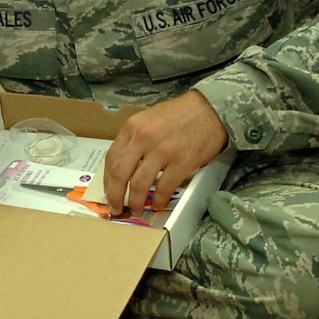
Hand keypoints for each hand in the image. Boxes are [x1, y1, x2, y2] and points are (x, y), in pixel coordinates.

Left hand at [103, 90, 227, 216]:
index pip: (111, 159)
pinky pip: (164, 188)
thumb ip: (135, 140)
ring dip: (136, 202)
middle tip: (116, 209)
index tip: (109, 193)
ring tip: (138, 209)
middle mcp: (143, 138)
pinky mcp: (182, 161)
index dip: (107, 181)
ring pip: (140, 185)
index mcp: (133, 127)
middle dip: (115, 196)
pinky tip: (158, 204)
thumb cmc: (180, 114)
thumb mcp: (149, 120)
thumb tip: (125, 168)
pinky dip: (159, 200)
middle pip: (120, 174)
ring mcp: (163, 150)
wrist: (210, 109)